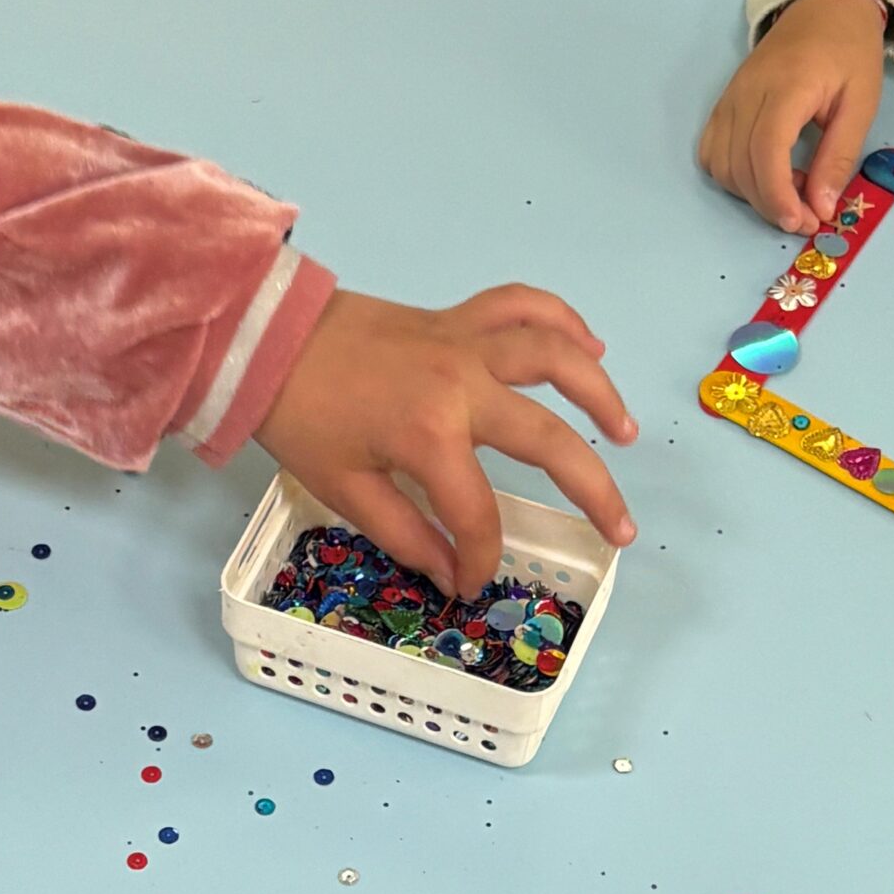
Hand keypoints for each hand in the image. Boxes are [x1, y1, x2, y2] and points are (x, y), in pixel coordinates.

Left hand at [257, 284, 635, 597]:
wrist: (266, 339)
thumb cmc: (298, 417)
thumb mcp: (345, 490)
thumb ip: (407, 534)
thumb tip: (450, 572)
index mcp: (429, 436)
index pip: (476, 514)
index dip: (479, 558)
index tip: (472, 585)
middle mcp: (461, 384)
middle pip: (547, 441)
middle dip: (592, 491)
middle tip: (622, 530)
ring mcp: (463, 344)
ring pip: (553, 361)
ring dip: (598, 395)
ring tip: (627, 433)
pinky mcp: (455, 318)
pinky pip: (521, 308)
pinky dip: (561, 322)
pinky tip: (590, 348)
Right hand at [698, 0, 885, 232]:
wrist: (825, 6)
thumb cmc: (849, 50)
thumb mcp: (862, 102)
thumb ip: (840, 156)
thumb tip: (822, 208)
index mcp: (788, 85)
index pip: (765, 150)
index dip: (778, 195)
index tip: (799, 222)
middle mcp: (748, 92)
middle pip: (741, 166)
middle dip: (770, 204)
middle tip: (805, 216)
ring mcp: (729, 99)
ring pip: (722, 166)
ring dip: (751, 193)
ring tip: (789, 189)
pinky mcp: (722, 106)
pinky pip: (712, 154)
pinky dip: (732, 176)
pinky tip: (763, 175)